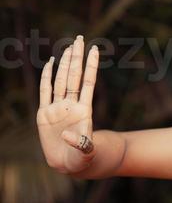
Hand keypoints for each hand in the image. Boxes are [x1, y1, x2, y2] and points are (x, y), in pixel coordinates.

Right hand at [37, 35, 99, 173]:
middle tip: (80, 39)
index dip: (91, 66)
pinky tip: (50, 63)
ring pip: (61, 80)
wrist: (69, 164)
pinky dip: (46, 77)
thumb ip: (80, 144)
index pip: (88, 83)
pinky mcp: (44, 114)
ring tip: (69, 47)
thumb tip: (67, 136)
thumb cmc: (82, 158)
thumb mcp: (86, 152)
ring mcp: (57, 108)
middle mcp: (70, 105)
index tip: (95, 50)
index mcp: (83, 110)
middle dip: (77, 58)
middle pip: (74, 76)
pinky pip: (45, 91)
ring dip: (64, 64)